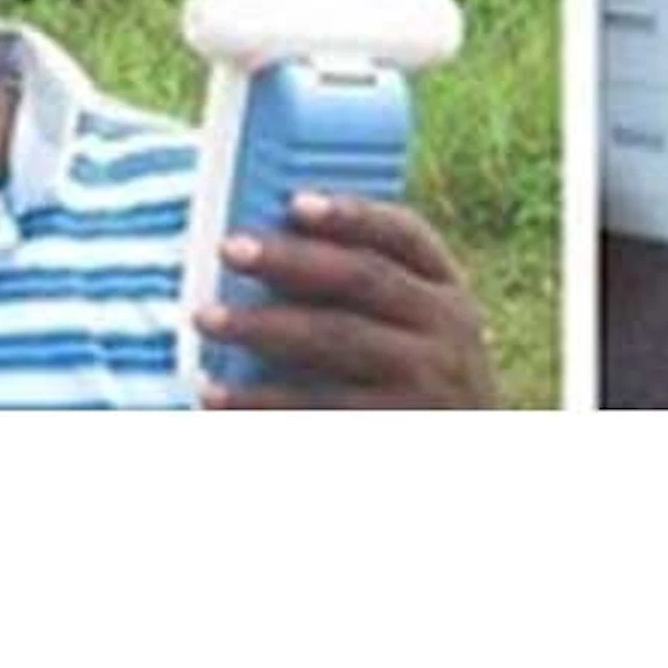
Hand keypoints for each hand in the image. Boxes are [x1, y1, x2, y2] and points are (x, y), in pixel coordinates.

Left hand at [195, 192, 495, 409]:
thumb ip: (369, 291)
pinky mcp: (393, 429)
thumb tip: (271, 248)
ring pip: (337, 339)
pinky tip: (217, 396)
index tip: (295, 202)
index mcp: (446, 288)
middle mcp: (445, 327)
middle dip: (292, 260)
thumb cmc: (415, 382)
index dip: (352, 214)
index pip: (404, 234)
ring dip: (265, 325)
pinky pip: (319, 409)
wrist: (461, 465)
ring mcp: (425, 382)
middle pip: (363, 278)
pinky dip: (263, 402)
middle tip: (229, 248)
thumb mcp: (421, 330)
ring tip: (206, 317)